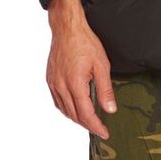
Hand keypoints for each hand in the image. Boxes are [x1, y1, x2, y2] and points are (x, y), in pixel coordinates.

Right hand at [45, 0, 116, 139]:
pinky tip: (74, 107)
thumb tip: (110, 108)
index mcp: (75, 84)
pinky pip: (57, 101)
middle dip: (87, 124)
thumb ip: (105, 89)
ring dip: (76, 118)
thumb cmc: (84, 41)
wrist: (67, 28)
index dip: (96, 126)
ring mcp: (53, 83)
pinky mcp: (50, 79)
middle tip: (100, 127)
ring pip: (64, 110)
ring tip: (89, 120)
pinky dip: (66, 108)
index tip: (104, 132)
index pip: (86, 114)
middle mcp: (61, 86)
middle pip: (74, 115)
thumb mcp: (101, 64)